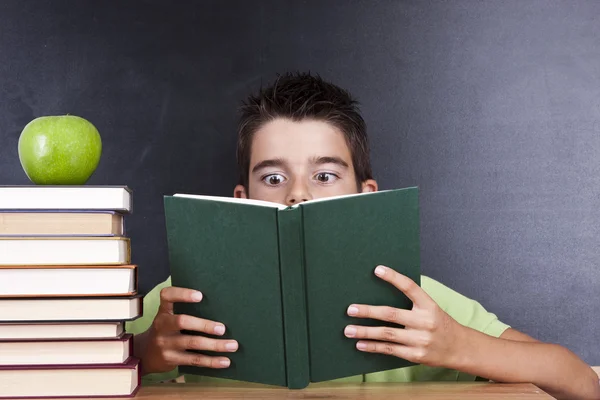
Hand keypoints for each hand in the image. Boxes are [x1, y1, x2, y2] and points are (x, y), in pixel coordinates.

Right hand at [139, 286, 237, 373]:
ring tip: (233, 345)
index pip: (167, 296)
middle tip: (222, 328)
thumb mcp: (168, 317)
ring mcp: (166, 344)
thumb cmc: (165, 330)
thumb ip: (184, 310)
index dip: (183, 294)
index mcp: (163, 311)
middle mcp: (162, 326)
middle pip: (182, 322)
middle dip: (204, 325)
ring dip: (215, 345)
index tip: (200, 295)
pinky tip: (225, 361)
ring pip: (193, 343)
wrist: (143, 354)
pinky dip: (211, 361)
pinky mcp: (171, 359)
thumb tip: (219, 306)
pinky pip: (194, 360)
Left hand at [344, 265, 462, 367]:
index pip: (410, 287)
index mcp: (429, 305)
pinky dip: (373, 346)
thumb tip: (381, 294)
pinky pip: (390, 349)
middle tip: (350, 309)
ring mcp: (420, 340)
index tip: (377, 269)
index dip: (393, 277)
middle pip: (391, 314)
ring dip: (365, 332)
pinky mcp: (415, 355)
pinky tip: (360, 344)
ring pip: (387, 334)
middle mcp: (425, 321)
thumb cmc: (439, 324)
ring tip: (348, 330)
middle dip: (368, 311)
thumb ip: (412, 302)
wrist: (460, 348)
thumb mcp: (431, 308)